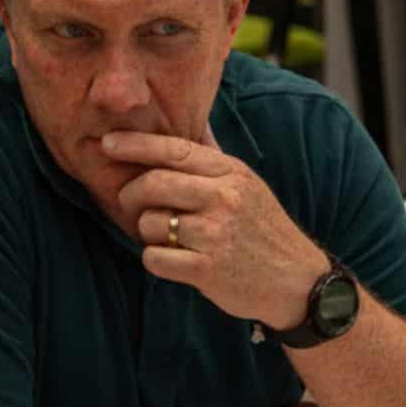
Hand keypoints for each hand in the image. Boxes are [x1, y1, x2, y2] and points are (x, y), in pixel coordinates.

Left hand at [106, 130, 328, 329]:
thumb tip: (194, 124)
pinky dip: (156, 260)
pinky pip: (154, 258)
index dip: (135, 145)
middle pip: (153, 184)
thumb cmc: (265, 231)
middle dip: (131, 194)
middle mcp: (224, 198)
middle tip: (130, 204)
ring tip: (170, 238)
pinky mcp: (206, 269)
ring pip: (150, 224)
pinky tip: (175, 261)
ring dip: (148, 233)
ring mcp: (215, 234)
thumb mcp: (248, 185)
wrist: (299, 282)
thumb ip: (216, 159)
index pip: (174, 150)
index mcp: (231, 172)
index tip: (107, 143)